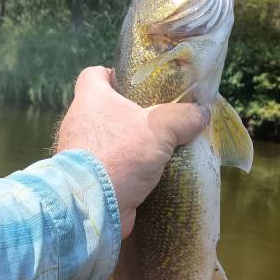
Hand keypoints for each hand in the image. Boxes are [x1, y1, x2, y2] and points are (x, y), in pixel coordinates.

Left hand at [56, 66, 209, 238]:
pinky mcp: (85, 180)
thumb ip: (183, 117)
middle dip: (131, 115)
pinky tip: (148, 176)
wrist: (92, 205)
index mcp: (90, 99)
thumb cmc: (120, 154)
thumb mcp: (161, 128)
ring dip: (129, 145)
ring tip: (158, 150)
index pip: (94, 74)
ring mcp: (79, 153)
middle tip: (158, 121)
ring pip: (108, 141)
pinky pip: (108, 168)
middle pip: (105, 109)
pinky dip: (125, 171)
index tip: (136, 84)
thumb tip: (201, 113)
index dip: (114, 74)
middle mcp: (79, 123)